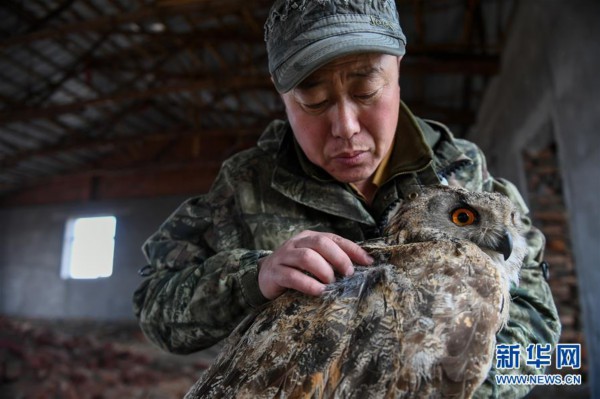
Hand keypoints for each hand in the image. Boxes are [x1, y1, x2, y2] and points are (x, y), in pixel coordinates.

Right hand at [257, 230, 373, 299]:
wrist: (263, 277)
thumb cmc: (296, 270)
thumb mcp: (314, 261)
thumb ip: (332, 260)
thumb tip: (363, 265)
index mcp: (309, 238)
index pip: (334, 238)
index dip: (352, 249)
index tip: (368, 262)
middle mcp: (296, 243)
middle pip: (321, 243)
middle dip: (339, 258)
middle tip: (348, 274)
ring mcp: (284, 257)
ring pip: (307, 257)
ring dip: (324, 270)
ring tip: (331, 283)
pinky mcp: (274, 273)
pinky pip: (292, 276)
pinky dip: (308, 284)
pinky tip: (319, 291)